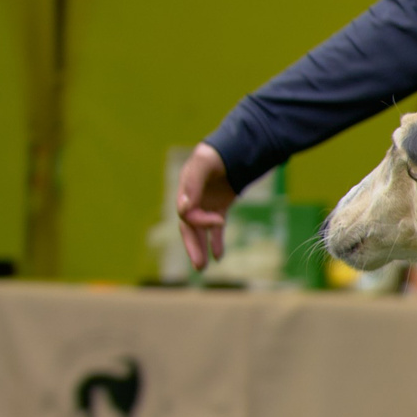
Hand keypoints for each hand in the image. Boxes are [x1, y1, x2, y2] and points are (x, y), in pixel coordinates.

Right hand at [176, 143, 237, 269]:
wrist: (233, 149)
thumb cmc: (216, 154)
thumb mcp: (204, 163)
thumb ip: (193, 184)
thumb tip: (183, 208)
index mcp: (185, 191)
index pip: (187, 214)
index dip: (201, 221)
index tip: (219, 221)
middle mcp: (192, 201)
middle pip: (188, 228)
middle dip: (193, 247)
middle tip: (198, 266)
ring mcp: (205, 205)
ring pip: (200, 232)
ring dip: (202, 248)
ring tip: (203, 268)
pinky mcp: (218, 208)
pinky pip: (215, 229)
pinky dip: (216, 242)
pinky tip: (219, 256)